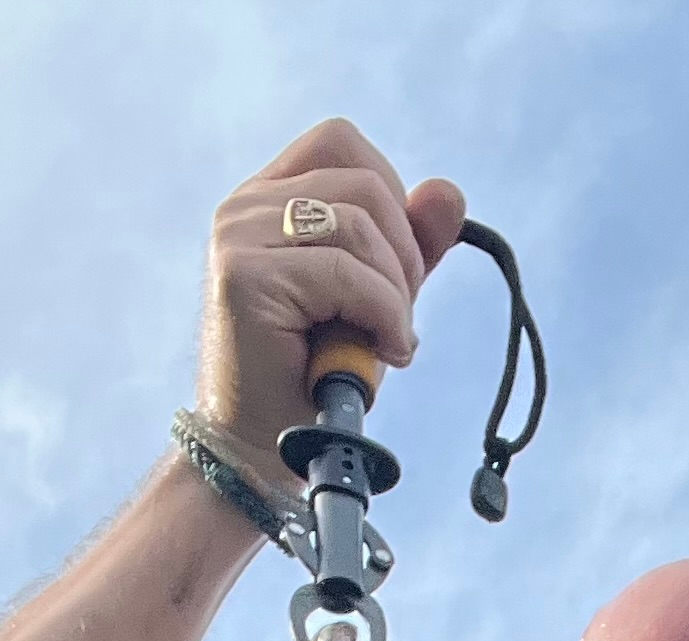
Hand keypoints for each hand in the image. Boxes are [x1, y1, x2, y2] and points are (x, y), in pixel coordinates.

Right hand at [198, 120, 466, 489]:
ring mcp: (239, 235)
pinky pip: (347, 273)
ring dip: (395, 293)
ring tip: (385, 342)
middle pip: (365, 182)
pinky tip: (383, 353)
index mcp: (269, 197)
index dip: (390, 194)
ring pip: (360, 226)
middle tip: (398, 318)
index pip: (342, 142)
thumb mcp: (374, 300)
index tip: (396, 266)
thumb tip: (449, 192)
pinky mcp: (244, 275)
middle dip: (404, 254)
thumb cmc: (315, 379)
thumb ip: (408, 245)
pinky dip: (384, 315)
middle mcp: (246, 206)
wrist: (263, 450)